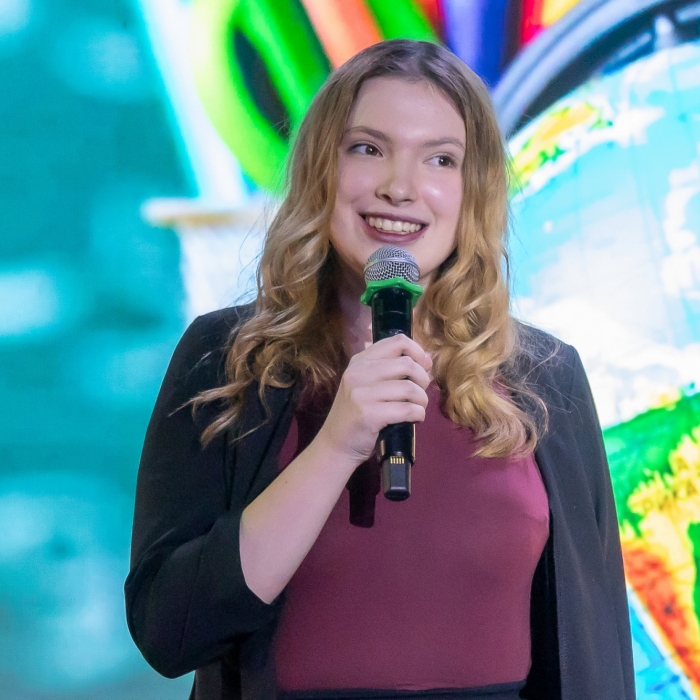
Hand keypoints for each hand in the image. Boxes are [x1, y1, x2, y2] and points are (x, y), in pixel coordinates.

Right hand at [315, 334, 431, 465]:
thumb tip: (428, 358)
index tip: (423, 368)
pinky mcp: (368, 414)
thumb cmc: (356, 414)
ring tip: (417, 408)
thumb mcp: (368, 385)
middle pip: (407, 364)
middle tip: (419, 394)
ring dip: (422, 400)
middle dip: (423, 380)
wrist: (335, 445)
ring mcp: (361, 393)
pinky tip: (414, 419)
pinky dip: (418, 414)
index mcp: (360, 361)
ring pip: (410, 388)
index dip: (418, 352)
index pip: (398, 342)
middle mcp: (358, 372)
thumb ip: (393, 370)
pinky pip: (407, 409)